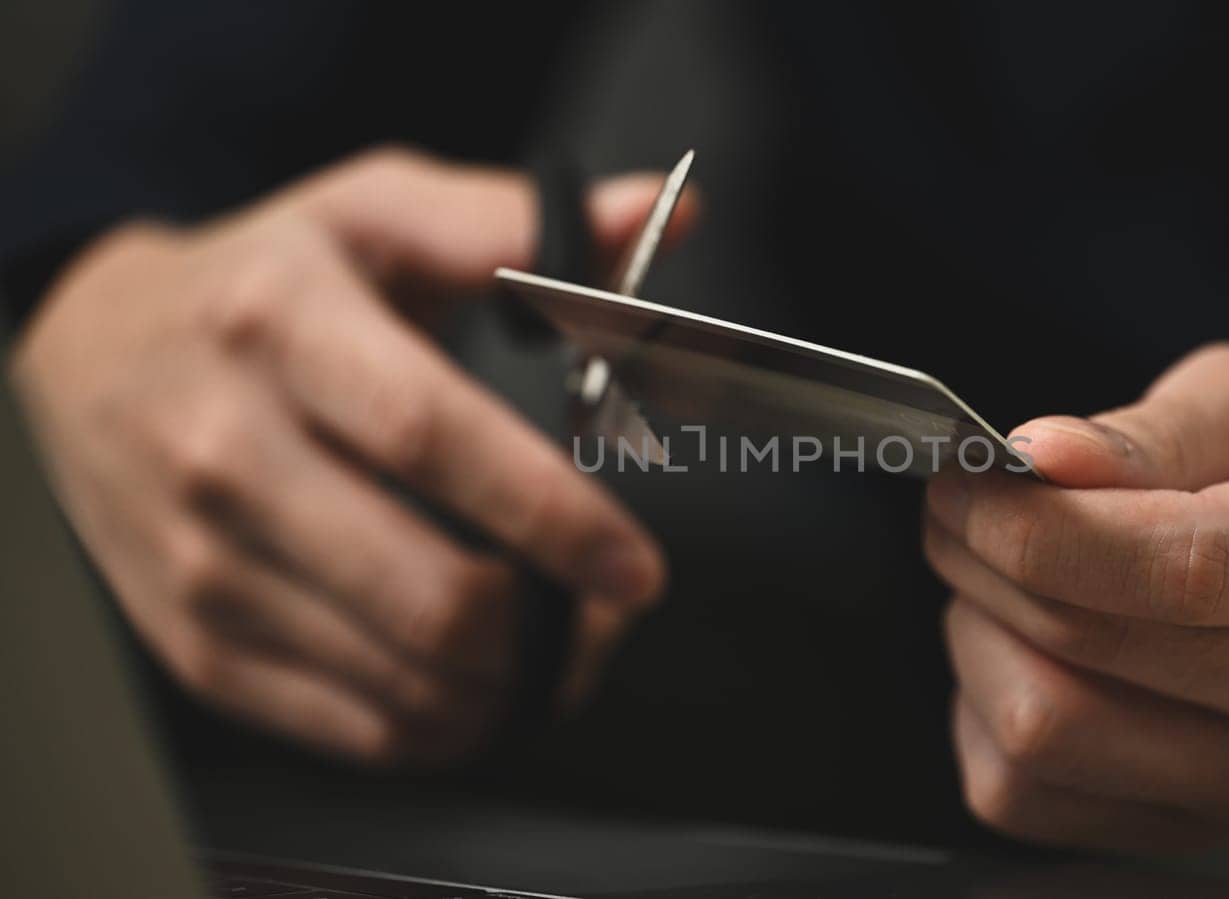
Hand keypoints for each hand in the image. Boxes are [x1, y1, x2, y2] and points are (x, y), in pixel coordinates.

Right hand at [10, 147, 695, 763]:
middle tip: (612, 607)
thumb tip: (659, 214)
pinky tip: (485, 674)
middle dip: (552, 628)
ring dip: (517, 684)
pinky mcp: (197, 647)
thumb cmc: (262, 286)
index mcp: (281, 329)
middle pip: (426, 595)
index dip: (551, 515)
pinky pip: (359, 730)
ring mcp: (204, 565)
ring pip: (405, 685)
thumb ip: (520, 223)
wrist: (89, 356)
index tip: (636, 565)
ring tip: (564, 639)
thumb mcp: (376, 213)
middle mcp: (226, 454)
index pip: (431, 439)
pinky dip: (450, 724)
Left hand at [925, 343, 1228, 850]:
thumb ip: (1155, 427)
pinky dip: (983, 713)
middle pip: (1086, 647)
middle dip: (984, 560)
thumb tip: (1043, 458)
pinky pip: (1023, 793)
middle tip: (962, 507)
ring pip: (1040, 732)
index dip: (1039, 523)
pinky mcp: (1194, 834)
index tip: (968, 478)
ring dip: (978, 635)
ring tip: (1000, 578)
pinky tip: (1023, 652)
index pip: (1178, 567)